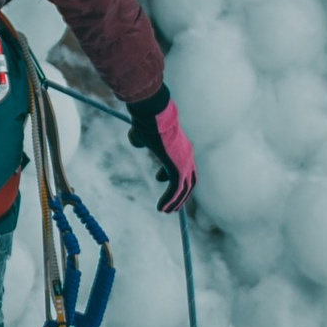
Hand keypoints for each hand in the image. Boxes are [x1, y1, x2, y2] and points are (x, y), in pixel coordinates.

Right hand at [129, 92, 195, 213]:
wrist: (152, 115)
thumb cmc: (146, 121)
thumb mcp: (141, 132)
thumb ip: (141, 139)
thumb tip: (137, 141)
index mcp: (181, 146)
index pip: (182, 165)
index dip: (170, 174)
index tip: (159, 179)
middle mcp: (187, 155)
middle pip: (188, 179)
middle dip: (180, 193)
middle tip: (171, 204)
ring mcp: (185, 162)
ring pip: (184, 188)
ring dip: (176, 201)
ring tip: (166, 211)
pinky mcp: (179, 169)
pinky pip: (176, 190)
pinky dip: (171, 200)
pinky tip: (162, 208)